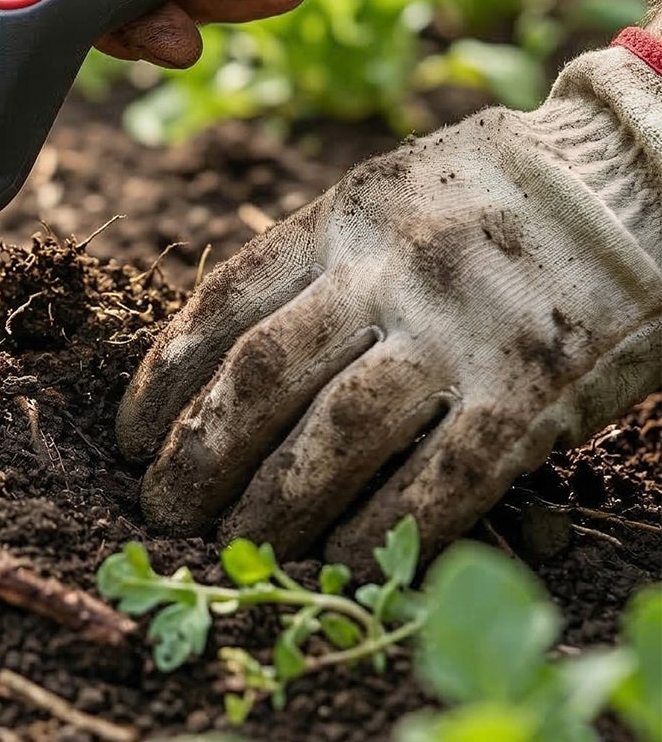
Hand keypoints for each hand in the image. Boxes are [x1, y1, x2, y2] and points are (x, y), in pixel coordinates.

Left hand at [115, 40, 661, 565]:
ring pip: (337, 435)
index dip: (165, 379)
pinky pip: (440, 477)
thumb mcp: (388, 191)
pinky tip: (338, 563)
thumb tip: (224, 343)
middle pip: (263, 379)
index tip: (130, 435)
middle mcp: (389, 272)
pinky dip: (380, 527)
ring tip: (231, 545)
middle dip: (199, 455)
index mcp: (343, 218)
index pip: (224, 307)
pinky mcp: (533, 389)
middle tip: (161, 512)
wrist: (640, 178)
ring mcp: (461, 331)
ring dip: (273, 504)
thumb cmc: (496, 193)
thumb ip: (315, 256)